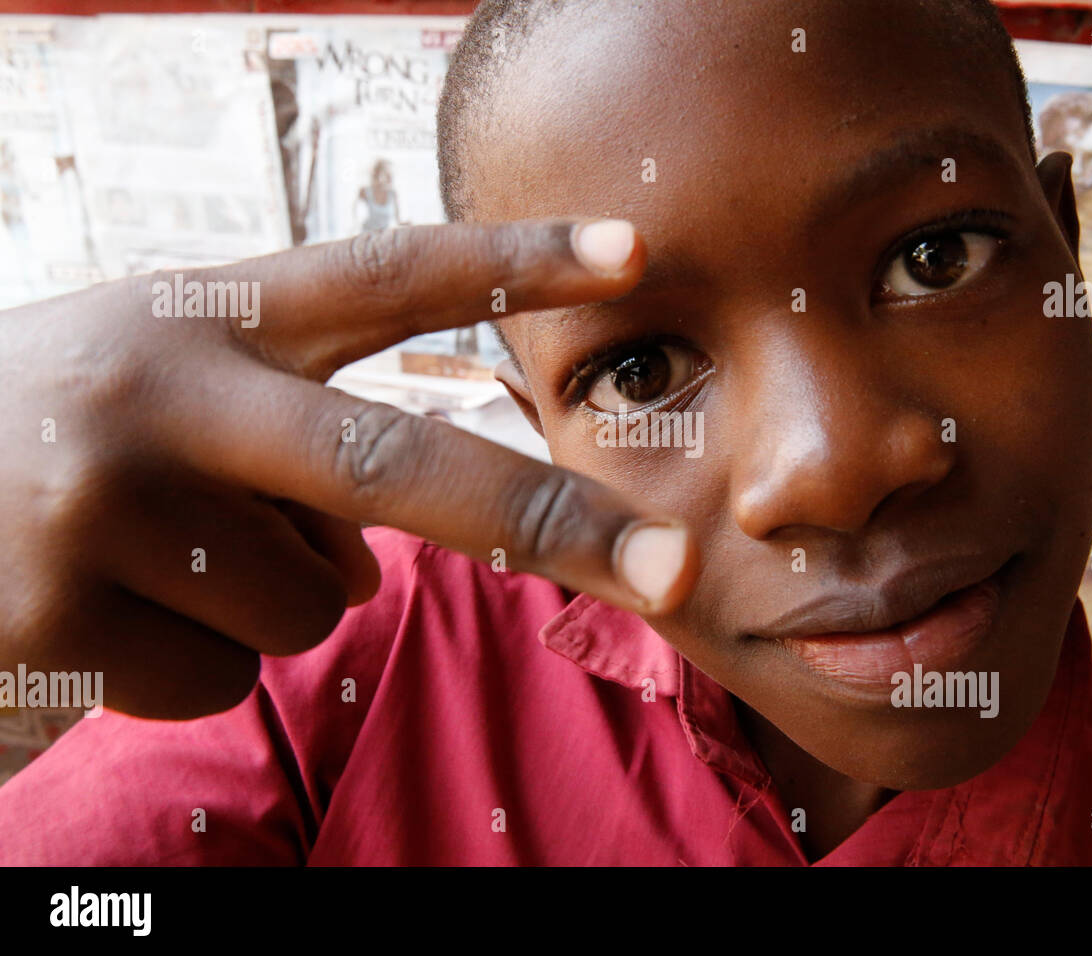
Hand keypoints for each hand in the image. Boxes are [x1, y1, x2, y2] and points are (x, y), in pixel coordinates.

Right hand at [0, 220, 697, 717]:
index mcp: (205, 309)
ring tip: (164, 548)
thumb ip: (298, 433)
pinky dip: (201, 658)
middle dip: (554, 524)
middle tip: (679, 567)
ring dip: (276, 597)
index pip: (385, 273)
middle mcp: (162, 391)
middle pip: (400, 466)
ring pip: (314, 603)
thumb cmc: (64, 424)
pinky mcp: (59, 615)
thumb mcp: (173, 374)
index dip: (515, 258)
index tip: (636, 249)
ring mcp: (105, 507)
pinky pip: (229, 675)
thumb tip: (384, 566)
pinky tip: (113, 607)